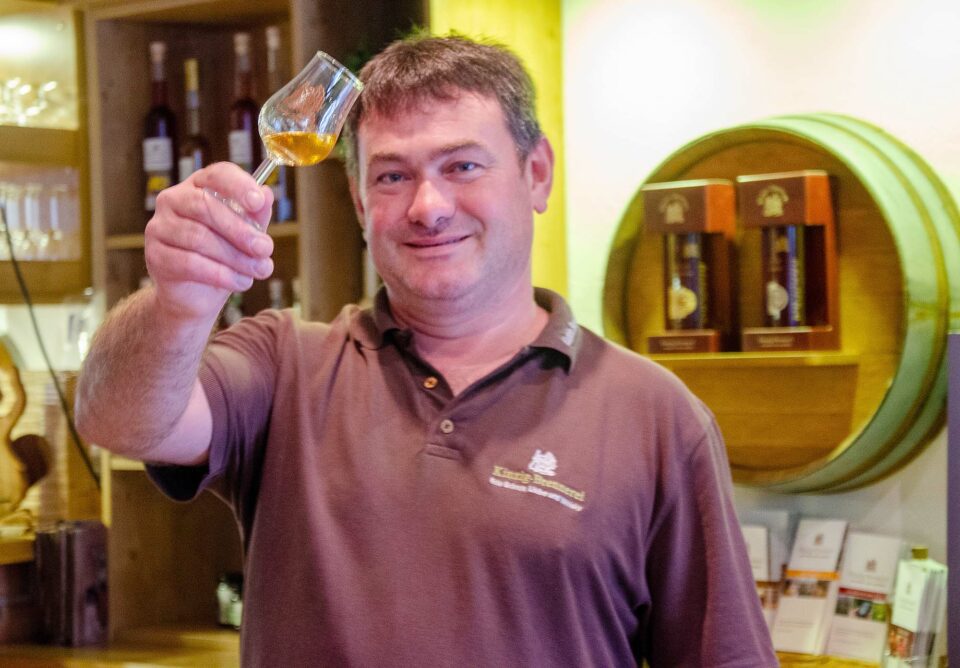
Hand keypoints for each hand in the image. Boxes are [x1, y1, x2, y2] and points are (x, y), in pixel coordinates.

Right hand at [144, 162, 274, 322]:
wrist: (198, 295)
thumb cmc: (223, 257)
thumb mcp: (246, 235)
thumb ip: (256, 215)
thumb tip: (268, 194)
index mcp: (198, 186)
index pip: (216, 174)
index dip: (238, 185)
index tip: (258, 202)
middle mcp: (173, 200)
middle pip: (206, 206)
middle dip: (241, 230)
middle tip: (265, 248)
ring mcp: (160, 227)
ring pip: (199, 237)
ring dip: (236, 257)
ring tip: (259, 270)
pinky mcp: (155, 255)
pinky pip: (190, 263)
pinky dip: (221, 274)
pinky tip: (241, 281)